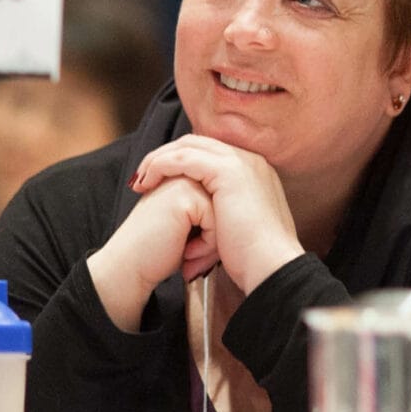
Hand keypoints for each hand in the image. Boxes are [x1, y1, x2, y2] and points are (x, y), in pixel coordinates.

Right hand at [83, 176, 213, 331]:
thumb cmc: (157, 253)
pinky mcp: (184, 196)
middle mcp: (184, 176)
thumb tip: (239, 219)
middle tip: (190, 256)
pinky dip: (206, 244)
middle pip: (224, 207)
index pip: (221, 204)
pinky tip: (186, 252)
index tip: (190, 249)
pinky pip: (216, 221)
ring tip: (188, 254)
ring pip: (223, 213)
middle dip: (214, 238)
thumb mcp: (188, 228)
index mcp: (184, 179)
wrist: (129, 268)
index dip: (212, 233)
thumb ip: (208, 214)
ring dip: (211, 242)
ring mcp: (183, 182)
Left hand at [131, 135, 304, 293]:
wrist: (271, 267)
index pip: (209, 154)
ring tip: (139, 181)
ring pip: (187, 146)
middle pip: (196, 144)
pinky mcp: (228, 171)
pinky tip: (147, 182)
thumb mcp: (235, 230)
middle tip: (142, 177)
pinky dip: (161, 166)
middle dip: (165, 157)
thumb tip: (197, 228)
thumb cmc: (253, 260)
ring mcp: (241, 162)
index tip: (157, 181)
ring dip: (158, 160)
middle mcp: (250, 161)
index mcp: (254, 172)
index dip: (179, 163)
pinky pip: (183, 158)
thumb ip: (219, 217)